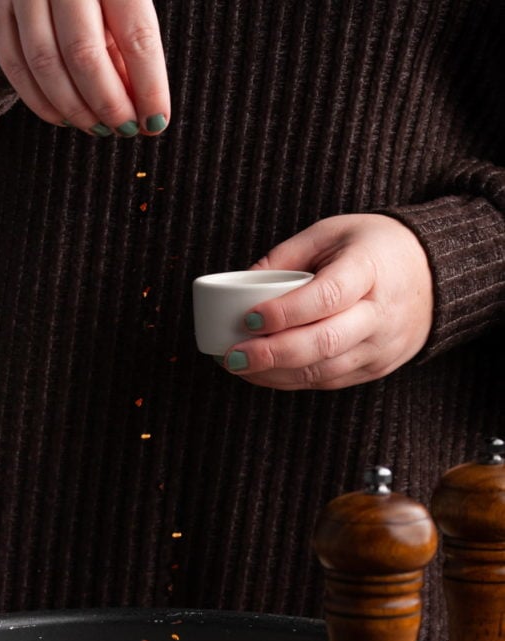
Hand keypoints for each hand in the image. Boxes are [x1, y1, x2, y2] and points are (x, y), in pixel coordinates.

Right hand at [0, 0, 169, 136]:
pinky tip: (65, 117)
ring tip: (99, 127)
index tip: (156, 120)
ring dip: (76, 109)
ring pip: (45, 64)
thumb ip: (130, 40)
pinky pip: (14, 65)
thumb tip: (140, 104)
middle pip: (85, 54)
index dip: (149, 87)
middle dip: (109, 104)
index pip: (136, 35)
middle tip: (126, 128)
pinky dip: (41, 101)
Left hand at [218, 214, 433, 389]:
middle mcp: (380, 313)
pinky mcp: (375, 368)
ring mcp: (380, 346)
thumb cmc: (374, 248)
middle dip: (273, 354)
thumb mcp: (331, 233)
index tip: (248, 318)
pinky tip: (263, 373)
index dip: (285, 312)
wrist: (433, 275)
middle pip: (324, 342)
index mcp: (370, 269)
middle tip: (234, 355)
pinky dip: (291, 381)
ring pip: (323, 371)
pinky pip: (328, 381)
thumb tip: (240, 285)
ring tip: (238, 366)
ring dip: (275, 374)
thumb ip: (286, 257)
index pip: (327, 297)